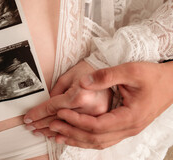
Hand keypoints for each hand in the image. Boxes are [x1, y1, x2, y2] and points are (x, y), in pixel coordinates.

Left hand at [24, 61, 111, 137]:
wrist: (106, 69)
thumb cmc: (86, 69)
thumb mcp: (66, 77)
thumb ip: (54, 93)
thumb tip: (44, 107)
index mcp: (80, 95)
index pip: (53, 108)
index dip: (38, 113)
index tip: (28, 117)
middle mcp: (91, 108)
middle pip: (60, 120)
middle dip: (42, 124)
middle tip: (30, 126)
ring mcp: (98, 116)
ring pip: (70, 130)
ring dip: (52, 132)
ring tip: (39, 132)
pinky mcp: (102, 120)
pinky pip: (83, 132)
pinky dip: (68, 136)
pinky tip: (56, 136)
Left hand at [45, 61, 172, 148]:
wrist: (171, 83)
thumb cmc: (152, 77)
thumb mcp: (131, 71)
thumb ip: (107, 76)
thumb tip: (83, 82)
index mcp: (130, 117)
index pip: (98, 126)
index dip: (77, 121)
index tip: (60, 113)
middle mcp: (129, 128)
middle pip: (95, 138)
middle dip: (71, 133)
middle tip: (51, 126)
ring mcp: (127, 130)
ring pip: (98, 142)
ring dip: (76, 139)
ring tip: (57, 135)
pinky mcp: (124, 127)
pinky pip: (103, 139)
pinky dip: (86, 139)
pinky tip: (74, 136)